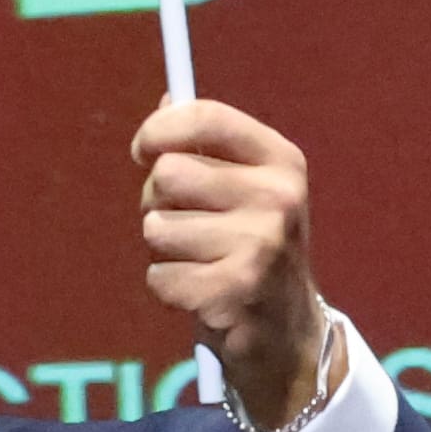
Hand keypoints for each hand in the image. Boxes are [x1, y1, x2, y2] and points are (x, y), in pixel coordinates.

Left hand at [129, 98, 329, 431]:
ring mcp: (260, 246)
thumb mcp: (246, 189)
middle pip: (168, 173)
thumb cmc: (253, 247)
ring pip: (156, 228)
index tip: (143, 150)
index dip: (160, 129)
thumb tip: (168, 98)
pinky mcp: (235, 292)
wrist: (287, 332)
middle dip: (157, 201)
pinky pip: (159, 276)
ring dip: (163, 250)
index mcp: (282, 161)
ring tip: (197, 261)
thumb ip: (208, 146)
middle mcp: (278, 198)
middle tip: (183, 224)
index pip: (207, 117)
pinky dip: (168, 288)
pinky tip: (200, 291)